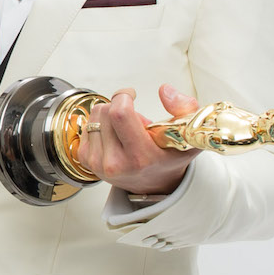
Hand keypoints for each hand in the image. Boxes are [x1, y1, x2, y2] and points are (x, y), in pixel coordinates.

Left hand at [74, 83, 201, 196]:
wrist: (153, 184)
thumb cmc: (169, 158)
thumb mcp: (188, 135)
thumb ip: (184, 108)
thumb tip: (164, 90)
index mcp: (139, 157)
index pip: (119, 115)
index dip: (123, 97)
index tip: (131, 95)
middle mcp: (115, 163)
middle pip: (105, 111)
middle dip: (119, 106)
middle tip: (134, 119)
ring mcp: (97, 163)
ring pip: (94, 116)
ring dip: (109, 115)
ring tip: (126, 130)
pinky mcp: (85, 160)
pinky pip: (87, 125)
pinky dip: (100, 124)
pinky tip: (114, 135)